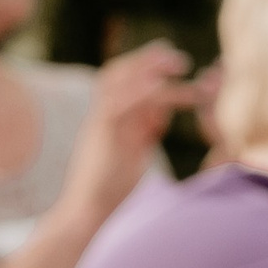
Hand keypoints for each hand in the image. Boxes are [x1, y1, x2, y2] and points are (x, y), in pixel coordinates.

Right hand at [55, 41, 195, 228]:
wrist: (87, 210)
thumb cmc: (110, 187)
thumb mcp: (133, 150)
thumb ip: (144, 129)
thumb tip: (161, 114)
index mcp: (108, 118)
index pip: (125, 80)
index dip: (148, 66)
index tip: (173, 60)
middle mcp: (100, 115)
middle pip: (120, 73)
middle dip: (149, 59)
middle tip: (180, 57)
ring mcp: (97, 122)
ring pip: (120, 83)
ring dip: (150, 69)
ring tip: (180, 65)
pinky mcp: (99, 135)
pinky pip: (117, 106)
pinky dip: (138, 92)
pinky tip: (159, 85)